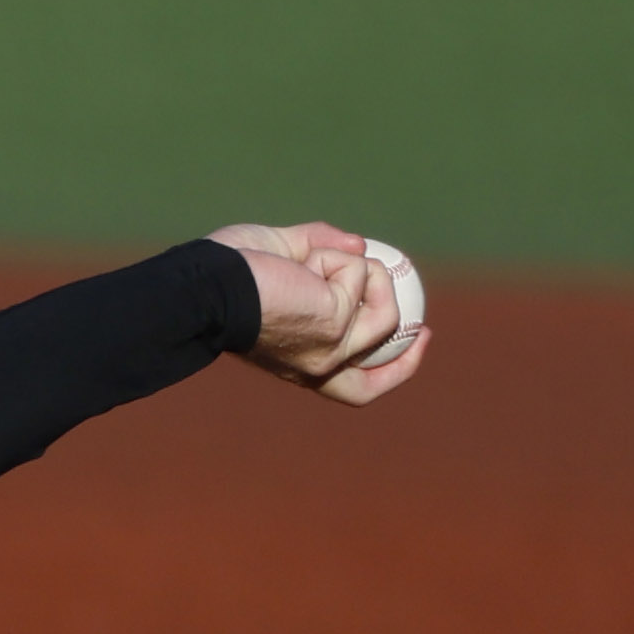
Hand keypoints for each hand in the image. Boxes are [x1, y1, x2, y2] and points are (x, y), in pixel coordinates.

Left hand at [215, 221, 425, 404]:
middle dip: (408, 361)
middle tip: (425, 329)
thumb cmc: (229, 271)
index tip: (414, 340)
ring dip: (359, 270)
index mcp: (301, 361)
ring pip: (384, 311)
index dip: (390, 369)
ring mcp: (332, 349)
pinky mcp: (337, 323)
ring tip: (316, 259)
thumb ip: (322, 251)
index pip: (352, 384)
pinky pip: (363, 275)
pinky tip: (303, 263)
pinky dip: (338, 257)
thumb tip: (360, 248)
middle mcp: (317, 367)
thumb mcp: (282, 255)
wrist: (209, 285)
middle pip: (372, 385)